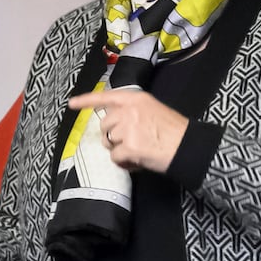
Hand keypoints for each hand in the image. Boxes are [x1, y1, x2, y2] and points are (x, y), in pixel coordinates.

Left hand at [67, 87, 187, 173]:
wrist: (188, 146)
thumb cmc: (175, 131)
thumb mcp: (153, 110)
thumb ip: (133, 112)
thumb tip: (115, 126)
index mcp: (135, 99)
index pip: (105, 97)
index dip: (86, 101)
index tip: (71, 104)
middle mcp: (128, 110)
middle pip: (105, 125)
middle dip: (113, 137)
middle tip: (131, 143)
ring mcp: (127, 128)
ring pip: (109, 143)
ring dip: (120, 150)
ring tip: (138, 152)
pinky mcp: (128, 146)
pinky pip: (115, 158)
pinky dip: (124, 163)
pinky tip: (138, 161)